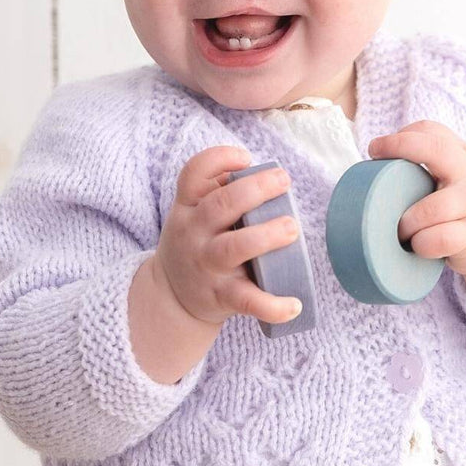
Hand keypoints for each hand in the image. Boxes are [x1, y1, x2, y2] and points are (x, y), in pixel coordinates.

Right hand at [154, 146, 303, 326]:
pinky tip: (295, 305)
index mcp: (188, 207)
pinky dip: (273, 306)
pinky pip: (247, 301)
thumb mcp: (192, 213)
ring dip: (267, 235)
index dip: (220, 159)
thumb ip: (218, 191)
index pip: (193, 174)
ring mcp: (207, 266)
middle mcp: (194, 233)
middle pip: (220, 205)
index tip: (247, 159)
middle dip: (256, 189)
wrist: (171, 296)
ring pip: (234, 247)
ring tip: (292, 228)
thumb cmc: (196, 243)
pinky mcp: (221, 295)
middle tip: (284, 181)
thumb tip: (262, 172)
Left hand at [367, 121, 465, 279]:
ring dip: (407, 222)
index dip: (399, 137)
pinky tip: (418, 247)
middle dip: (401, 150)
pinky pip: (440, 238)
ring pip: (431, 208)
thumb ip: (432, 165)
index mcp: (463, 156)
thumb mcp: (459, 176)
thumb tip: (372, 169)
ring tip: (400, 231)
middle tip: (375, 170)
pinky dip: (422, 244)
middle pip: (436, 150)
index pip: (431, 131)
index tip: (376, 150)